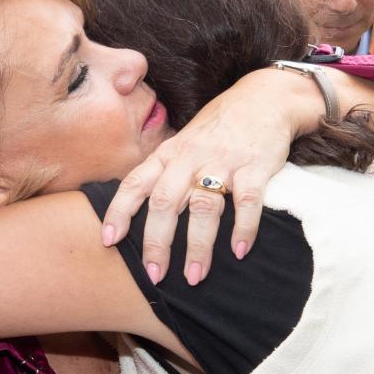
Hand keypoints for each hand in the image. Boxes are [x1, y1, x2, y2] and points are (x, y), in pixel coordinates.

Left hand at [101, 67, 327, 284]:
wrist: (265, 97)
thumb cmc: (218, 129)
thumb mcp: (182, 144)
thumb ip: (163, 174)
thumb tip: (137, 216)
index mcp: (167, 154)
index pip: (135, 183)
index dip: (118, 211)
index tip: (108, 240)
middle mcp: (189, 158)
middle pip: (165, 202)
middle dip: (157, 242)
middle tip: (154, 276)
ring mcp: (222, 161)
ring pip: (204, 207)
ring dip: (198, 245)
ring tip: (194, 276)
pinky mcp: (255, 166)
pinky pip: (246, 201)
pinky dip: (244, 228)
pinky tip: (240, 251)